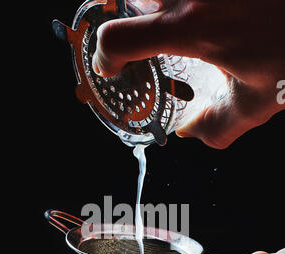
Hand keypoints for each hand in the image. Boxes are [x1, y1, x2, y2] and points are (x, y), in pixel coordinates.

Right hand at [92, 0, 284, 147]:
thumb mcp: (258, 101)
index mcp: (192, 27)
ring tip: (167, 25)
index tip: (111, 66)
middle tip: (141, 38)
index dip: (105, 55)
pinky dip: (176, 4)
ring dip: (152, 8)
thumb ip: (218, 126)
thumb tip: (190, 131)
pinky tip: (196, 14)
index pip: (117, 37)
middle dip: (127, 19)